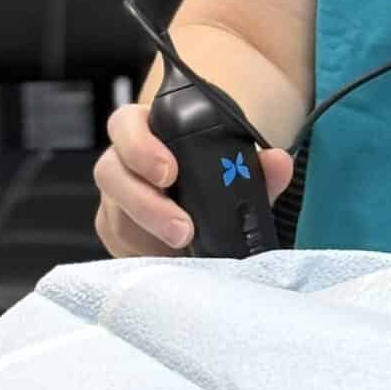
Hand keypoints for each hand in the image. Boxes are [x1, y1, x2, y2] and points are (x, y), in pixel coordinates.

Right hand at [94, 102, 295, 257]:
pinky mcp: (117, 233)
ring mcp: (115, 200)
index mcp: (145, 129)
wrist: (203, 196)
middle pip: (112, 176)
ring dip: (151, 237)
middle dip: (147, 205)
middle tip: (183, 229)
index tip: (170, 172)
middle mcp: (121, 162)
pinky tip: (175, 262)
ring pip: (116, 218)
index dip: (140, 147)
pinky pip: (123, 248)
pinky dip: (149, 256)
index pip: (125, 126)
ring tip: (186, 251)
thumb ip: (260, 163)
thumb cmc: (213, 170)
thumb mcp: (236, 162)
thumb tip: (279, 163)